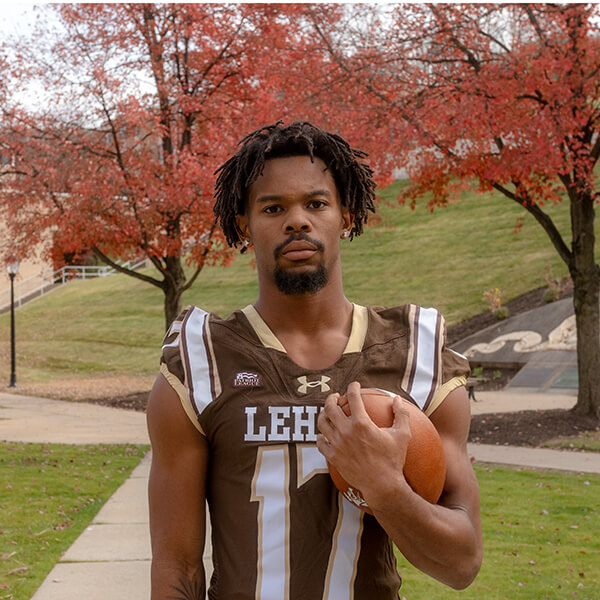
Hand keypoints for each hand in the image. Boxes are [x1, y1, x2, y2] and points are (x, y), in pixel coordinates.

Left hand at [316, 381, 412, 508]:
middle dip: (332, 398)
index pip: (353, 397)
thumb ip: (401, 414)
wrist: (382, 486)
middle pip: (330, 407)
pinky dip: (321, 436)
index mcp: (361, 423)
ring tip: (328, 413)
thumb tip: (398, 399)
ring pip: (322, 423)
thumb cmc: (394, 460)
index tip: (355, 385)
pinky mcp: (333, 457)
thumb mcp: (403, 435)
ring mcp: (337, 444)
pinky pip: (320, 442)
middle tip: (336, 397)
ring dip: (323, 414)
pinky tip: (324, 434)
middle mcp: (346, 431)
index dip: (353, 387)